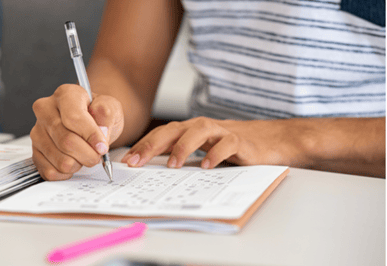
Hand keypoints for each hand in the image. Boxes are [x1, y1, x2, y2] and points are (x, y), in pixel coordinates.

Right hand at [30, 84, 123, 180]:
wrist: (90, 123)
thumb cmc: (98, 115)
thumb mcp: (110, 108)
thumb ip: (107, 115)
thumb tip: (101, 132)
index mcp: (65, 94)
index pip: (73, 118)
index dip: (90, 136)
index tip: (102, 147)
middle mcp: (46, 111)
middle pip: (66, 141)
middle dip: (88, 154)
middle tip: (97, 154)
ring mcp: (37, 132)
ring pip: (60, 160)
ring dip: (79, 164)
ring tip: (84, 155)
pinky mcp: (35, 151)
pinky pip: (51, 171)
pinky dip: (67, 172)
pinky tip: (73, 161)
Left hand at [121, 117, 313, 168]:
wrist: (273, 140)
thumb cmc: (234, 147)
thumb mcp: (204, 150)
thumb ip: (183, 155)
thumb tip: (154, 170)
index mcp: (191, 130)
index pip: (162, 134)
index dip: (144, 145)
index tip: (127, 161)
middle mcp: (203, 127)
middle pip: (173, 130)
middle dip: (152, 145)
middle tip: (136, 161)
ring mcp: (222, 132)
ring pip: (198, 132)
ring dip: (183, 147)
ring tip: (172, 165)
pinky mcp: (242, 141)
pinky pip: (227, 144)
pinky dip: (216, 154)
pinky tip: (207, 166)